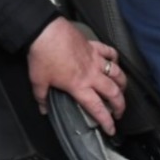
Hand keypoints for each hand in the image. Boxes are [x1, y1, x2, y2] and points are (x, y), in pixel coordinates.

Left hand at [26, 17, 126, 134]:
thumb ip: (41, 97)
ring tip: (122, 90)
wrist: (45, 30)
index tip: (111, 129)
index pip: (97, 108)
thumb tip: (43, 109)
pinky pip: (109, 51)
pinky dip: (115, 57)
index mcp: (79, 86)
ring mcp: (94, 59)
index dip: (106, 121)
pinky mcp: (93, 45)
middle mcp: (91, 74)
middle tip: (119, 112)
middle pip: (113, 92)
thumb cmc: (42, 55)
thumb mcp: (38, 80)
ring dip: (122, 83)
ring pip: (116, 73)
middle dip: (120, 105)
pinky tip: (115, 62)